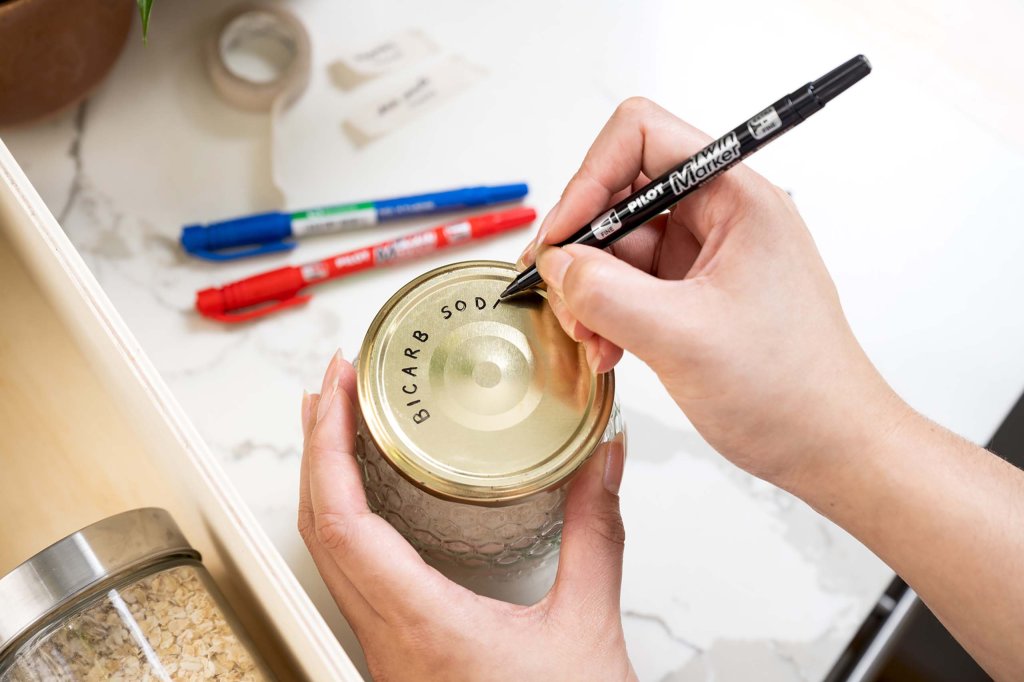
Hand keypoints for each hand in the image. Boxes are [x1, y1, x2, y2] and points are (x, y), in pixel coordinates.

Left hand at [298, 352, 635, 681]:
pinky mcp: (401, 653)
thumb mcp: (588, 630)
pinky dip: (348, 519)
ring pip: (328, 554)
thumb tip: (605, 461)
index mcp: (420, 624)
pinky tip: (373, 501)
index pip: (341, 519)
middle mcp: (387, 637)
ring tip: (341, 426)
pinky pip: (351, 576)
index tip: (336, 387)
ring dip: (326, 482)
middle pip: (318, 527)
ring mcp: (387, 649)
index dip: (327, 443)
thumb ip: (596, 536)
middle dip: (317, 445)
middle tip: (334, 385)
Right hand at [520, 97, 907, 492]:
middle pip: (621, 194)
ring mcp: (706, 258)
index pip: (643, 137)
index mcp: (737, 199)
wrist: (830, 448)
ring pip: (620, 246)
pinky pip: (630, 285)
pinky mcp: (694, 295)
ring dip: (591, 289)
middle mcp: (721, 217)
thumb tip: (556, 264)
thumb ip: (606, 294)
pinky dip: (606, 313)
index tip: (561, 236)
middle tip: (559, 294)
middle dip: (583, 246)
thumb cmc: (792, 391)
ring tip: (590, 338)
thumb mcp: (684, 339)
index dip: (590, 178)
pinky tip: (606, 349)